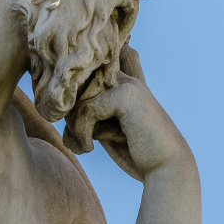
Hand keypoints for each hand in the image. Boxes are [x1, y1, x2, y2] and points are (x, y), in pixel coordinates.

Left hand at [63, 45, 189, 180]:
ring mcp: (127, 84)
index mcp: (128, 83)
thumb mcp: (106, 129)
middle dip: (70, 110)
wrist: (165, 168)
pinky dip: (82, 132)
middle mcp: (127, 78)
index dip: (94, 58)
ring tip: (83, 145)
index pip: (109, 56)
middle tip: (75, 138)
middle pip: (81, 78)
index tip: (87, 67)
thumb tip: (59, 107)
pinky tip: (90, 148)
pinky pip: (86, 110)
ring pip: (79, 98)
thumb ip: (87, 113)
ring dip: (74, 126)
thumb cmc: (135, 152)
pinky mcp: (125, 95)